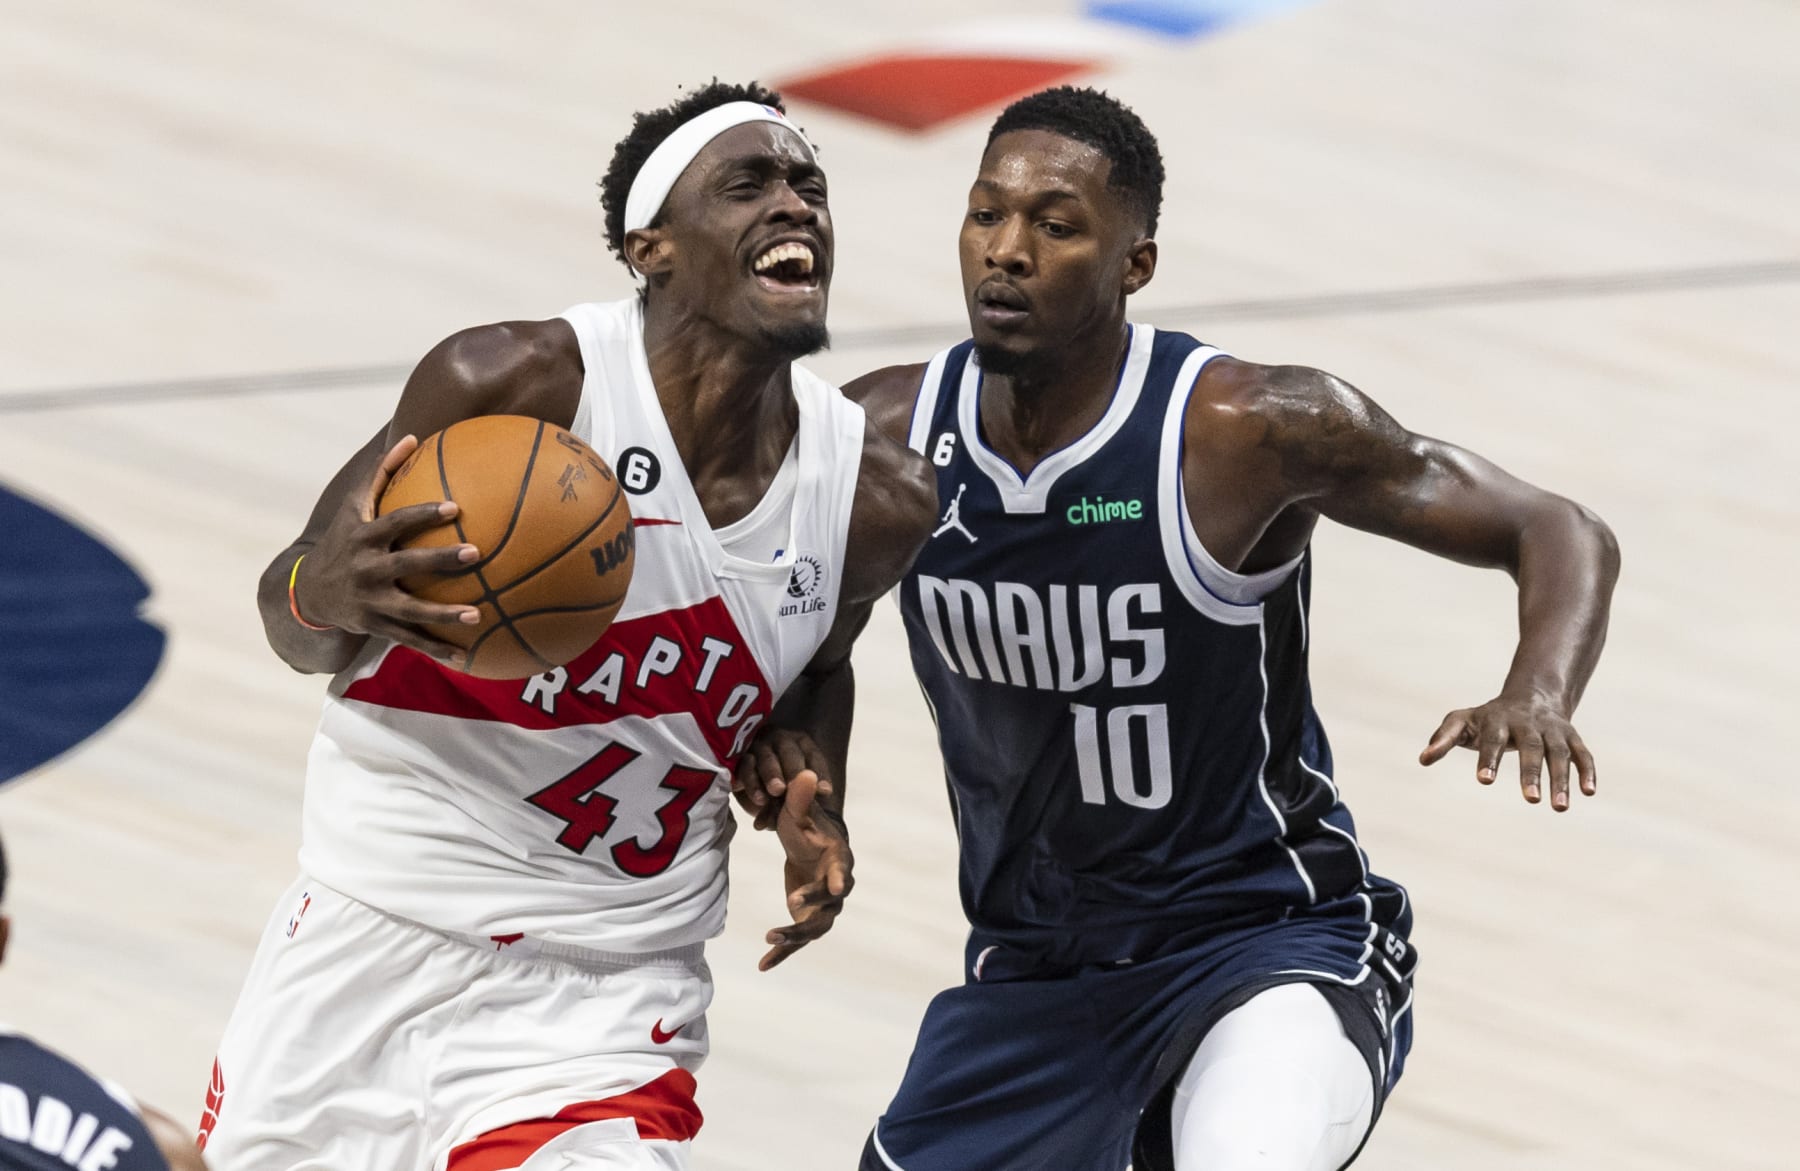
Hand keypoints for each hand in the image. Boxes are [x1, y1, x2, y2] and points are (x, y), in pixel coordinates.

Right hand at [295, 435, 482, 665]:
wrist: (307, 594)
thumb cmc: (342, 542)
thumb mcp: (352, 507)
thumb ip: (381, 473)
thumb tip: (411, 435)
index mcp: (365, 537)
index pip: (396, 522)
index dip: (424, 514)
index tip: (454, 508)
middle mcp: (368, 570)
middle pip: (409, 564)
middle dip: (440, 560)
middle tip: (476, 554)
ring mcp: (372, 602)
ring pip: (412, 610)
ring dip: (444, 614)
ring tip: (478, 615)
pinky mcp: (376, 627)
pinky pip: (410, 639)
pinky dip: (436, 649)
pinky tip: (465, 656)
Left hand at [735, 729, 852, 969]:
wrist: (810, 845)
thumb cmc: (807, 826)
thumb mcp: (800, 812)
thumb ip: (800, 797)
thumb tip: (805, 772)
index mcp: (838, 861)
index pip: (842, 872)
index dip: (840, 879)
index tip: (838, 886)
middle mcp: (836, 889)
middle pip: (830, 905)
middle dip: (813, 907)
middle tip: (792, 906)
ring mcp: (823, 909)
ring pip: (813, 929)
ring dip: (794, 935)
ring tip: (769, 937)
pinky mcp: (807, 921)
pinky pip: (797, 942)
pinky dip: (781, 953)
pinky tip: (762, 965)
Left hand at [1419, 694, 1596, 810]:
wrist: (1531, 695)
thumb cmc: (1487, 718)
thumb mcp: (1462, 721)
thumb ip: (1443, 738)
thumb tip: (1422, 759)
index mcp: (1497, 719)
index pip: (1492, 739)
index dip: (1488, 759)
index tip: (1484, 781)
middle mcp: (1527, 723)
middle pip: (1531, 747)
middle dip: (1531, 773)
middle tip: (1530, 801)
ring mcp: (1552, 730)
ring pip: (1560, 753)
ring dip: (1561, 779)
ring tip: (1559, 808)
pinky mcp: (1571, 737)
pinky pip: (1583, 754)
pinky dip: (1587, 771)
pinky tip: (1589, 792)